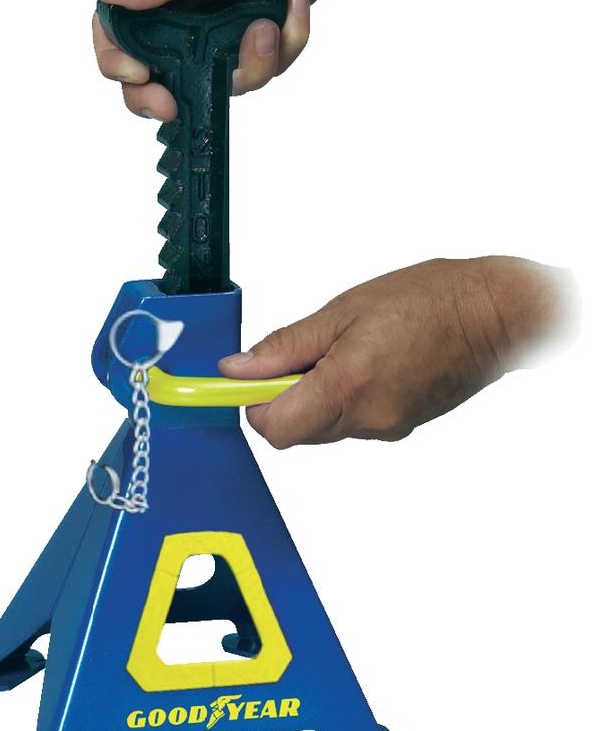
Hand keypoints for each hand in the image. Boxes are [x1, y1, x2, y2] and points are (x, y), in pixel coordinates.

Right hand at [92, 0, 452, 118]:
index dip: (118, 60)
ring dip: (252, 64)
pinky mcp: (259, 30)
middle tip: (181, 106)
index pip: (118, 29)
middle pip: (161, 69)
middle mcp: (186, 6)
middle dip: (171, 91)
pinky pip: (266, 64)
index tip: (142, 76)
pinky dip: (288, 42)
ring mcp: (224, 22)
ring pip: (222, 76)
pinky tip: (295, 4)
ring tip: (269, 25)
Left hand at [218, 257, 578, 447]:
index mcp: (347, 387)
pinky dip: (345, 397)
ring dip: (315, 396)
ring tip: (343, 348)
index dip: (254, 403)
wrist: (493, 315)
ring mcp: (388, 427)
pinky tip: (367, 360)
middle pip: (297, 431)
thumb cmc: (428, 300)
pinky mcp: (402, 426)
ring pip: (324, 427)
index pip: (275, 427)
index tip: (248, 378)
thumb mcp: (344, 310)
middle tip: (302, 351)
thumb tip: (238, 370)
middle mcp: (367, 419)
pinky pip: (353, 422)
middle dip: (284, 397)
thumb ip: (286, 346)